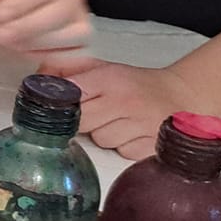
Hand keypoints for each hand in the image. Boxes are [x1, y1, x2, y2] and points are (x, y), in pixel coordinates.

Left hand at [0, 0, 91, 53]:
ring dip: (39, 43)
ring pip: (75, 34)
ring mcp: (81, 13)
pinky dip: (50, 55)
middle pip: (61, 11)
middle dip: (26, 27)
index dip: (20, 4)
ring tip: (10, 40)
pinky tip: (25, 49)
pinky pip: (76, 52)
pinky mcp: (80, 37)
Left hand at [39, 54, 189, 159]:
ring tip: (116, 121)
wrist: (182, 94)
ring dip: (102, 134)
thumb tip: (37, 79)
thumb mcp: (102, 68)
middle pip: (80, 122)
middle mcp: (126, 102)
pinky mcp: (152, 146)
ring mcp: (141, 126)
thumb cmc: (135, 83)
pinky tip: (130, 133)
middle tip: (94, 112)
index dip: (60, 103)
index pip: (70, 95)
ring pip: (100, 140)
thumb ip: (66, 70)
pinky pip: (121, 152)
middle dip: (81, 120)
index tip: (56, 106)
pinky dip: (121, 146)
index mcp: (111, 79)